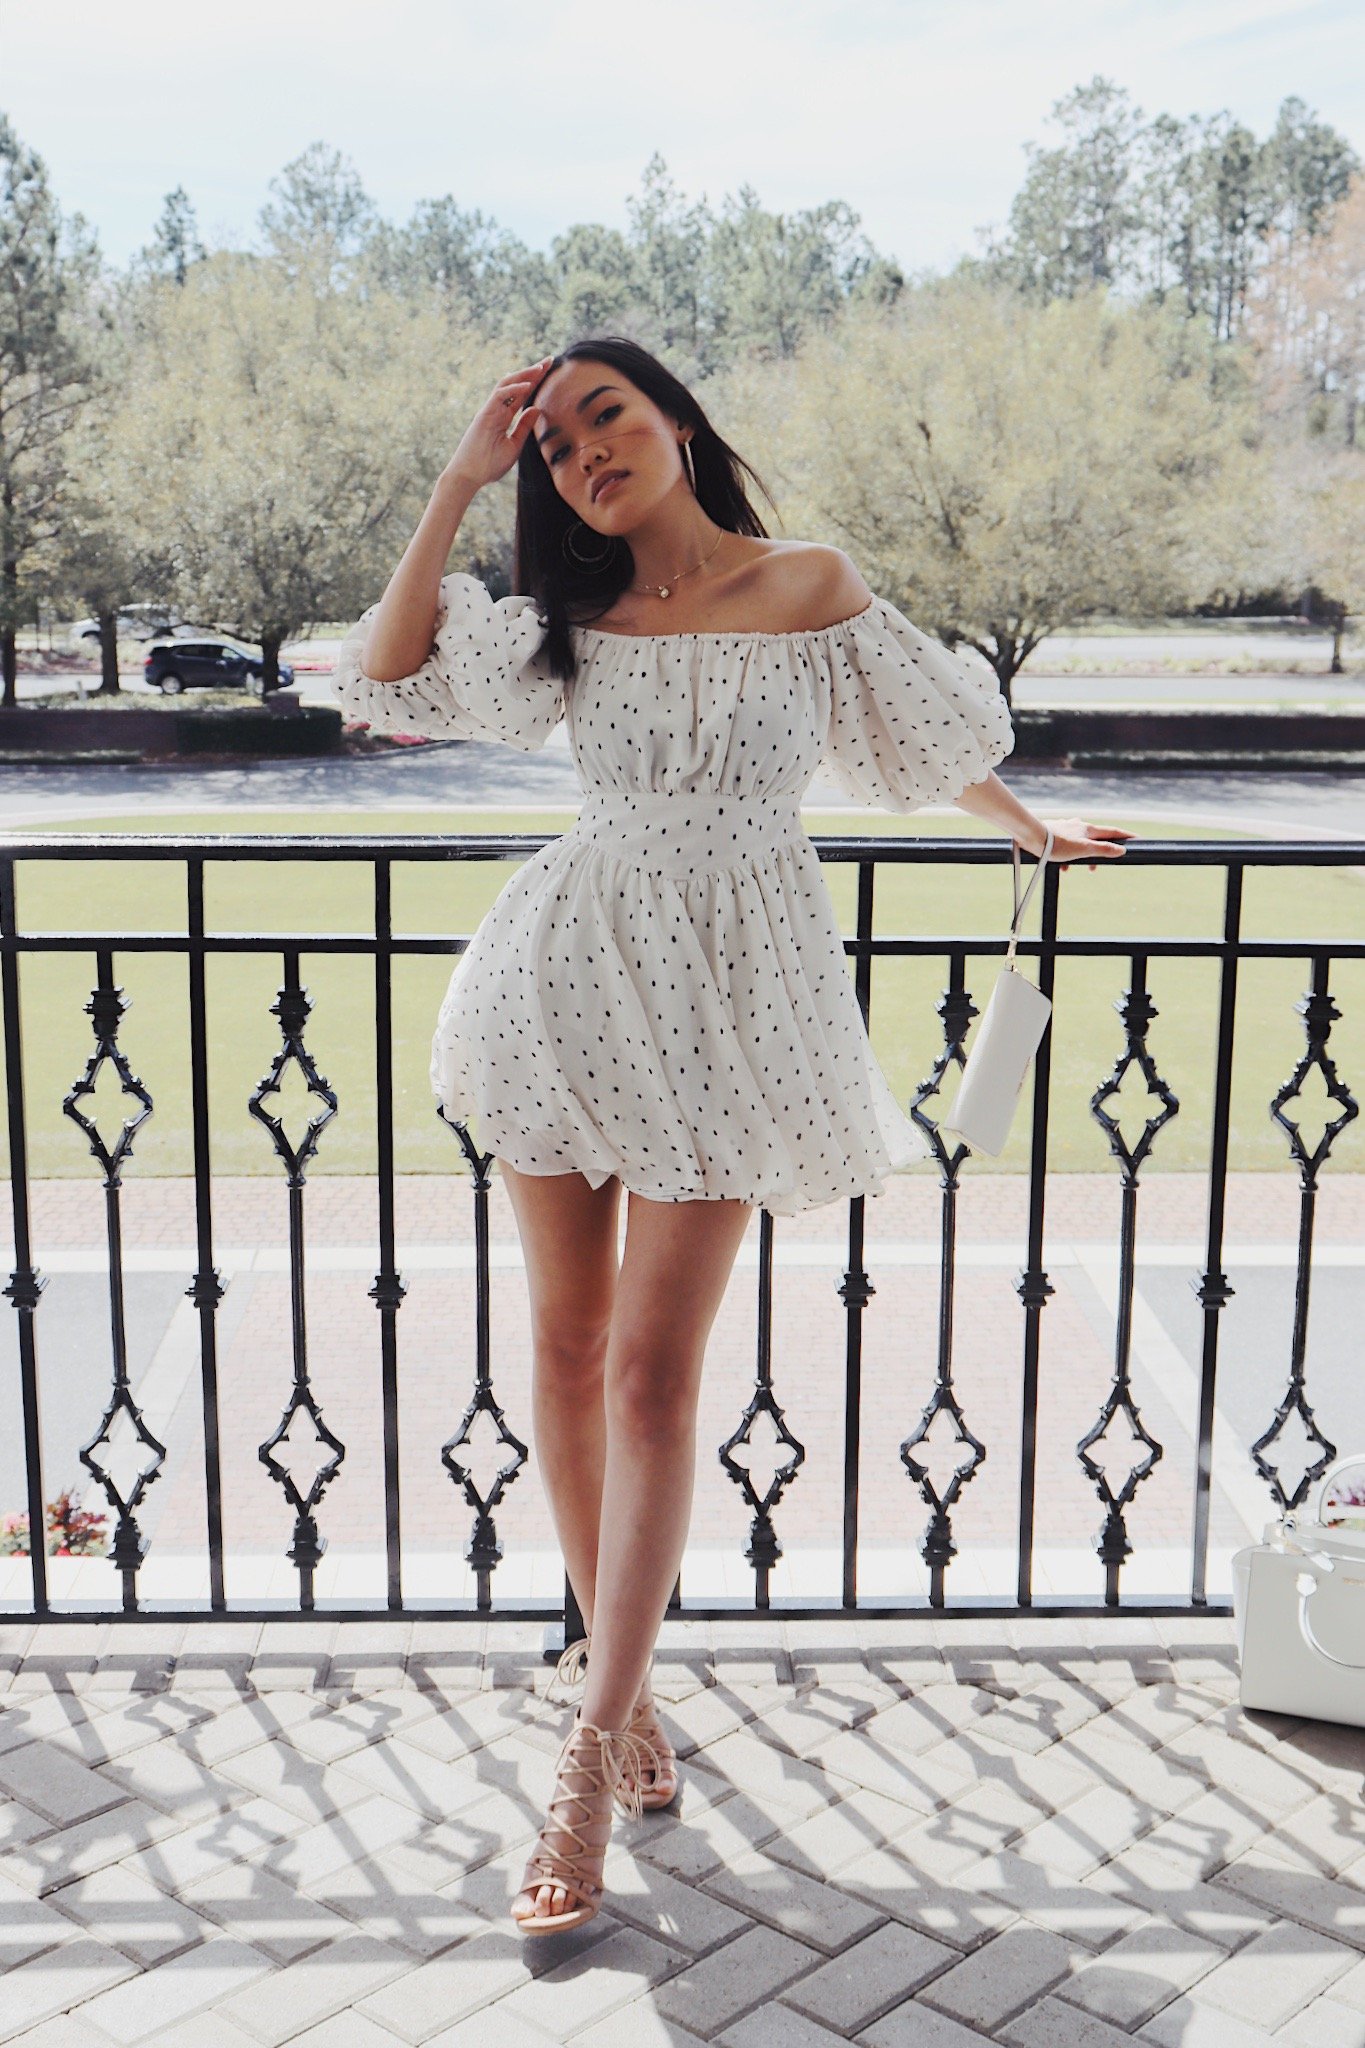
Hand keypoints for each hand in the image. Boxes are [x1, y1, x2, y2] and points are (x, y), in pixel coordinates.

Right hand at [445, 355, 553, 491]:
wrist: (469, 477)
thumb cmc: (489, 465)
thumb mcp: (514, 445)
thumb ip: (524, 427)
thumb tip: (537, 408)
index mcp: (504, 416)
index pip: (522, 394)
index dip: (535, 381)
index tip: (549, 370)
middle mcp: (496, 409)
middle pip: (516, 384)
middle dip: (532, 371)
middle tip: (549, 360)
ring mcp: (489, 410)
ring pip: (507, 384)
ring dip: (524, 374)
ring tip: (541, 367)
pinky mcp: (484, 414)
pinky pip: (500, 396)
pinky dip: (514, 389)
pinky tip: (529, 385)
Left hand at [1022, 817, 1133, 869]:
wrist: (1032, 837)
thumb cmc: (1057, 844)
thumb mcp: (1084, 850)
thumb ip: (1103, 850)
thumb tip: (1121, 850)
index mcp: (1088, 828)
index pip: (1113, 831)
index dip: (1126, 836)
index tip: (1138, 839)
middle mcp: (1078, 825)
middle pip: (1095, 839)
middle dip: (1097, 853)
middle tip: (1094, 868)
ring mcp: (1066, 827)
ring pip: (1078, 843)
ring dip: (1079, 857)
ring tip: (1071, 868)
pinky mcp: (1053, 832)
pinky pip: (1064, 844)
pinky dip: (1065, 855)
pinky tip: (1059, 865)